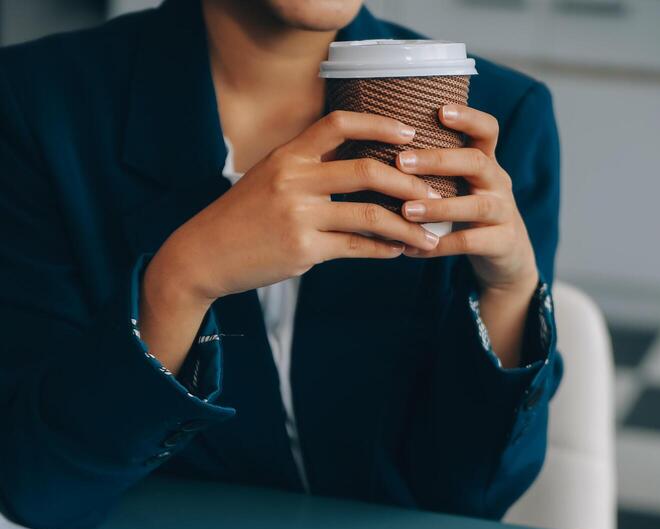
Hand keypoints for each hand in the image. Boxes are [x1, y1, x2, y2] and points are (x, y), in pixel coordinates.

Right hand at [141, 110, 439, 371]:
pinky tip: (399, 252)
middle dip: (409, 183)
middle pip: (367, 170)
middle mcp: (295, 179)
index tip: (411, 134)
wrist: (204, 254)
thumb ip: (307, 168)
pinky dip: (383, 250)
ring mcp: (300, 216)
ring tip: (430, 237)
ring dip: (407, 227)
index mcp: (289, 155)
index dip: (380, 124)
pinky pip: (356, 248)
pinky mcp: (303, 250)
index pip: (340, 122)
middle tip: (435, 194)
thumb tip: (355, 167)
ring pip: (370, 216)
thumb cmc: (242, 218)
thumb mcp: (268, 179)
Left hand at [396, 104, 537, 295]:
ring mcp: (504, 212)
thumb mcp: (463, 185)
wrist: (507, 254)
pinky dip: (439, 246)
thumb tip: (381, 151)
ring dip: (438, 207)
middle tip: (401, 161)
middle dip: (438, 160)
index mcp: (488, 162)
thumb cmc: (469, 212)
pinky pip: (469, 242)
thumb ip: (438, 169)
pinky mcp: (502, 242)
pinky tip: (412, 249)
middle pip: (476, 162)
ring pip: (475, 205)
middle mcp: (499, 182)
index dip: (468, 117)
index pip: (487, 130)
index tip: (440, 110)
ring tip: (405, 211)